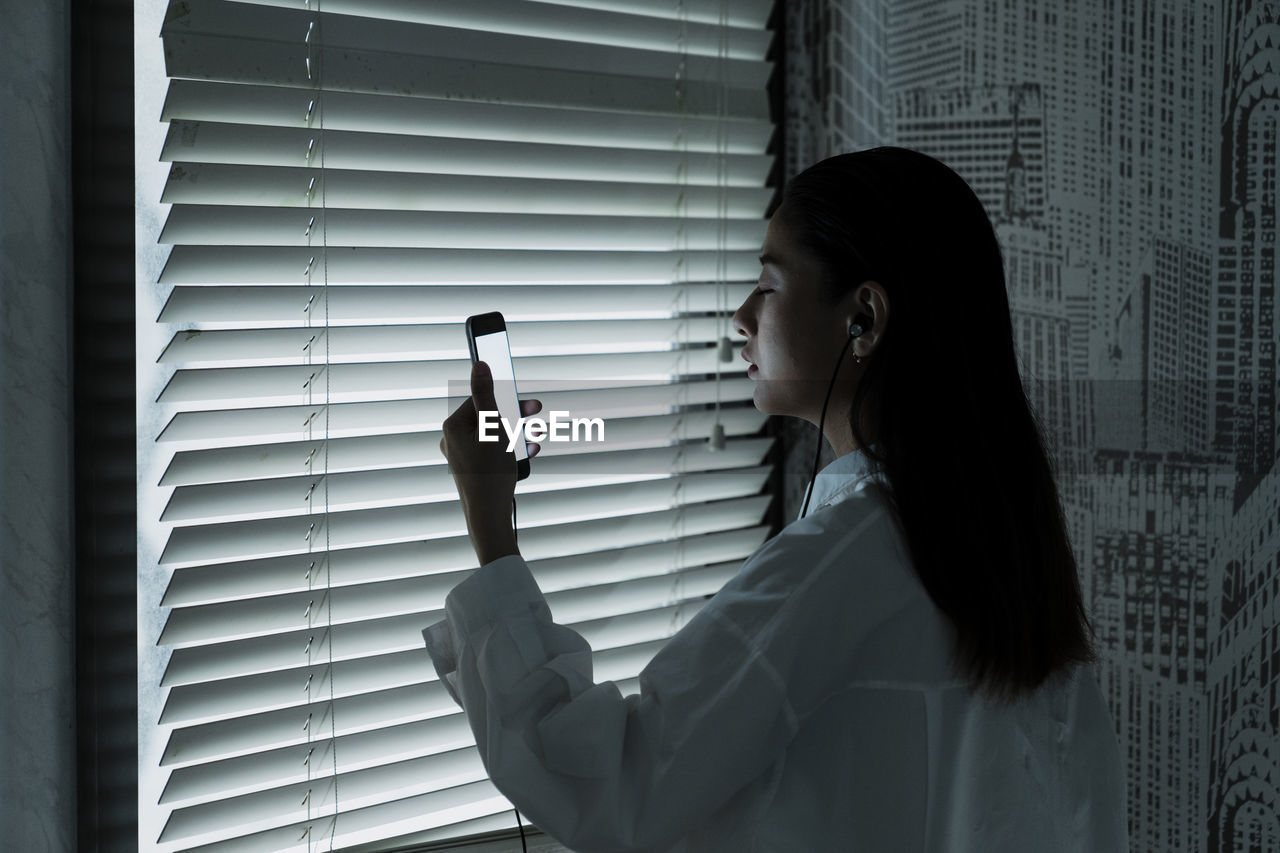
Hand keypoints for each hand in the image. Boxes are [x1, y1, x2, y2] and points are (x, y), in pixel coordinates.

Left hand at [440, 360, 541, 561]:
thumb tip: (479, 364)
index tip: (527, 401)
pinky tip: (528, 450)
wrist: (488, 514)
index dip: (506, 399)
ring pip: (495, 435)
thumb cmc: (489, 471)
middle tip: (536, 412)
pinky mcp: (474, 471)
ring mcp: (463, 457)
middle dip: (516, 416)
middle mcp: (454, 441)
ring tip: (535, 436)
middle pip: (489, 417)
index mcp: (453, 427)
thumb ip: (486, 394)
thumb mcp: (492, 426)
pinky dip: (512, 449)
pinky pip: (495, 452)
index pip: (480, 400)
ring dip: (518, 432)